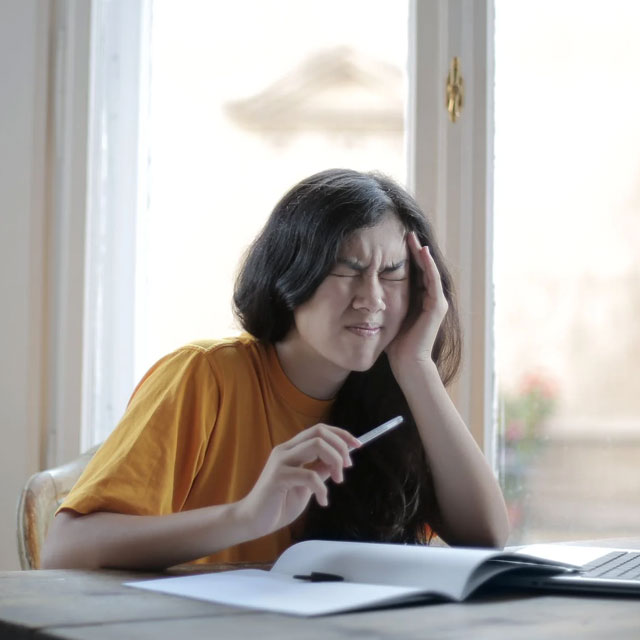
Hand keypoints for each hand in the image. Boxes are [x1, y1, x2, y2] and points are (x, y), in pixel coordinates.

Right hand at [237, 424, 360, 539]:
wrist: (254, 521)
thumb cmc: (279, 504)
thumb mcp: (306, 485)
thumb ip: (319, 471)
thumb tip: (338, 462)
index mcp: (292, 449)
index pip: (320, 429)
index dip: (341, 434)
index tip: (358, 445)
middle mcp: (285, 449)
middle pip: (320, 432)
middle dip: (341, 446)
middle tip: (348, 466)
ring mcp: (281, 461)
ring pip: (317, 445)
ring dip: (335, 461)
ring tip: (338, 480)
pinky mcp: (278, 476)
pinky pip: (310, 475)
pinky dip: (322, 488)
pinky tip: (322, 501)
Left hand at [386, 231, 448, 375]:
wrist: (408, 363)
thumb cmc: (395, 344)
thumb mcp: (387, 316)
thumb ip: (382, 303)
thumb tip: (363, 293)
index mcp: (418, 300)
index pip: (413, 272)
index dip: (405, 257)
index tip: (394, 242)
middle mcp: (430, 298)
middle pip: (422, 268)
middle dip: (414, 250)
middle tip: (405, 232)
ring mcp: (436, 302)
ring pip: (429, 270)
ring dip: (421, 253)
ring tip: (413, 237)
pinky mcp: (438, 306)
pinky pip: (433, 280)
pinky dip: (428, 265)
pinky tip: (421, 251)